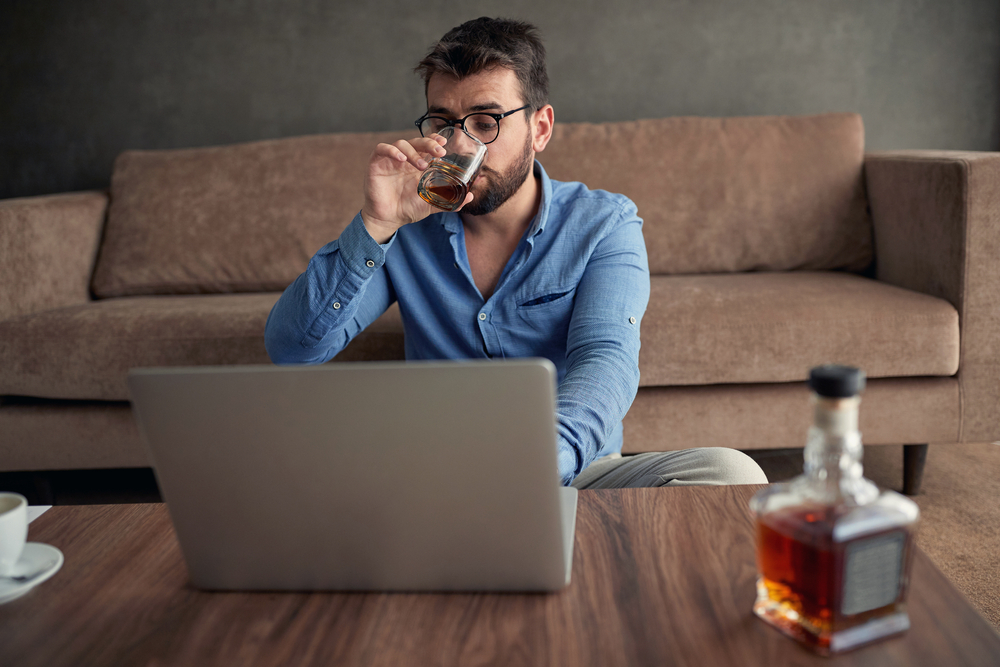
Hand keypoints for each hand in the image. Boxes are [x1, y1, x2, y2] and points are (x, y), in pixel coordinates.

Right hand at [360, 135, 474, 242]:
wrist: (389, 220)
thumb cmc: (408, 209)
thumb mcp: (431, 204)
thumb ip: (449, 201)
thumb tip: (470, 197)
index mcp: (418, 164)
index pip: (426, 145)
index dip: (434, 140)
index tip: (444, 143)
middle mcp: (405, 159)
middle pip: (416, 142)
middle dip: (429, 144)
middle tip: (440, 151)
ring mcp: (390, 160)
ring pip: (401, 144)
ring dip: (413, 152)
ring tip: (421, 165)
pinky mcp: (376, 163)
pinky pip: (381, 149)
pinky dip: (391, 150)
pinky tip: (401, 158)